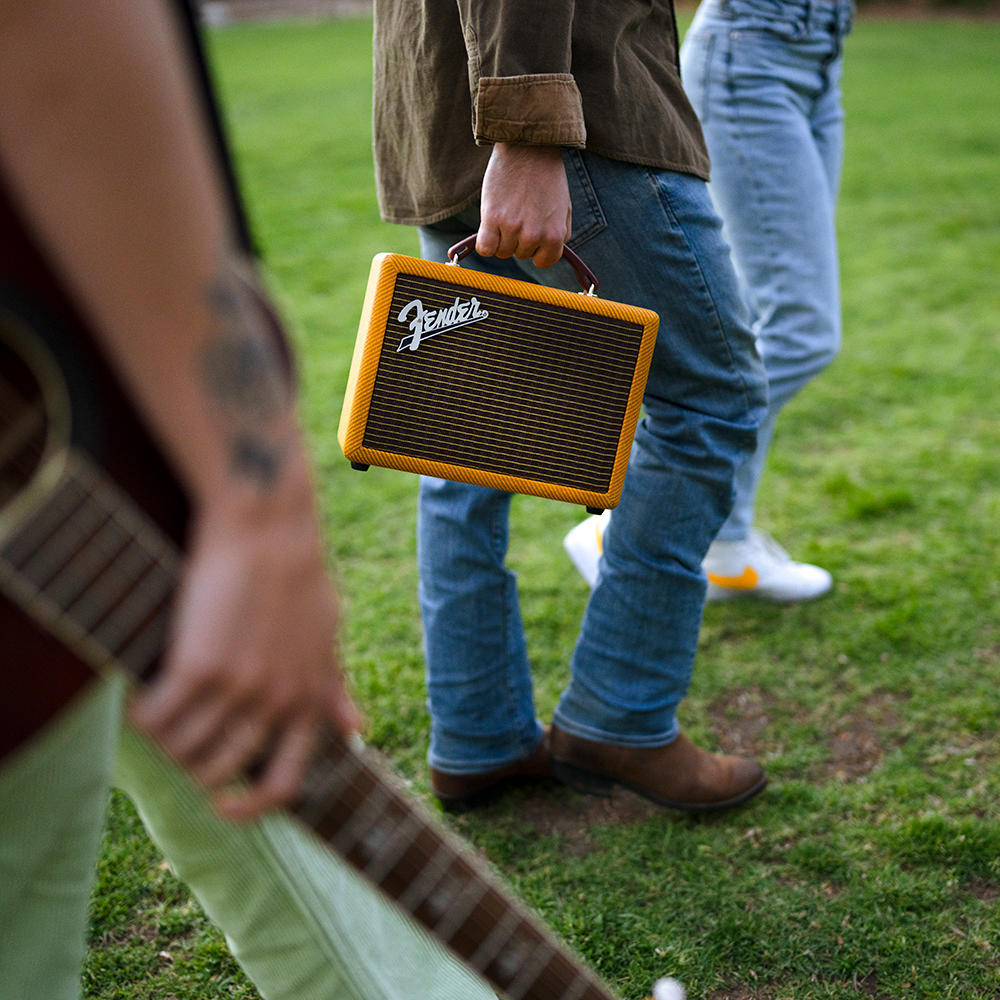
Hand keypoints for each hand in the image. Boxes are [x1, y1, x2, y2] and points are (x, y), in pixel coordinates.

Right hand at [129, 444, 360, 821]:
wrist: (268, 529)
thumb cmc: (298, 577)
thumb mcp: (327, 637)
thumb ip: (334, 687)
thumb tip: (357, 728)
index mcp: (310, 700)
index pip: (286, 783)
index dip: (251, 808)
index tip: (222, 807)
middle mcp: (278, 702)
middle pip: (221, 770)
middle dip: (192, 768)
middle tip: (177, 746)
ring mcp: (240, 687)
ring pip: (183, 749)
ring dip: (162, 742)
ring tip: (154, 720)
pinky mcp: (200, 665)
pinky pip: (155, 717)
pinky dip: (139, 716)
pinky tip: (136, 700)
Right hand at [476, 143, 570, 268]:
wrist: (528, 146)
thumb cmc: (547, 175)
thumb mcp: (564, 207)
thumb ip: (560, 233)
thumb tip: (550, 254)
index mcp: (555, 234)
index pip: (543, 262)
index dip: (537, 250)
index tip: (532, 236)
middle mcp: (534, 235)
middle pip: (520, 255)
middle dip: (519, 239)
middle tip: (519, 214)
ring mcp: (512, 227)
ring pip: (502, 251)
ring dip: (501, 237)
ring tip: (506, 213)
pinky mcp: (492, 218)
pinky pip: (485, 248)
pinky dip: (485, 242)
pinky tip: (489, 228)